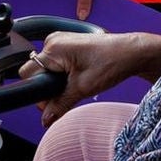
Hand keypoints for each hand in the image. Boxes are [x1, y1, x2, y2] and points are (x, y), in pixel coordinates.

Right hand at [19, 31, 160, 126]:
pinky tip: (78, 76)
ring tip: (78, 82)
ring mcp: (60, 41)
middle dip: (48, 87)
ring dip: (57, 81)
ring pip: (46, 69)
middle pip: (36, 71)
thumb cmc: (112, 62)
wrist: (131, 53)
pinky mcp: (68, 44)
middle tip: (69, 93)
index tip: (52, 102)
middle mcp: (53, 41)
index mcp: (53, 48)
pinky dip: (63, 74)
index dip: (39, 92)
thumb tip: (46, 119)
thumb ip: (60, 104)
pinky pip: (56, 63)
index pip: (28, 74)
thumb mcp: (83, 88)